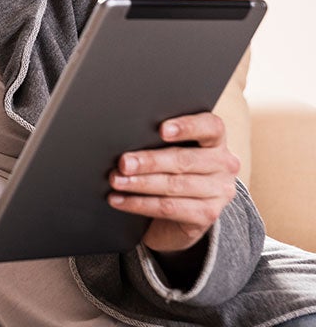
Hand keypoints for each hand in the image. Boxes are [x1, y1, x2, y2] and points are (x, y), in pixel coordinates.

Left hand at [107, 111, 240, 254]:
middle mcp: (224, 164)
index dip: (187, 126)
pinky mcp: (208, 214)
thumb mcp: (171, 150)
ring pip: (174, 185)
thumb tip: (126, 138)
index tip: (161, 129)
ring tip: (116, 181)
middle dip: (149, 161)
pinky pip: (168, 208)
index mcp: (216, 140)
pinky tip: (118, 199)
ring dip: (140, 184)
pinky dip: (139, 203)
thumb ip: (159, 141)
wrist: (181, 211)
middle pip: (184, 160)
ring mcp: (219, 191)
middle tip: (124, 163)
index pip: (210, 127)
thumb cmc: (171, 169)